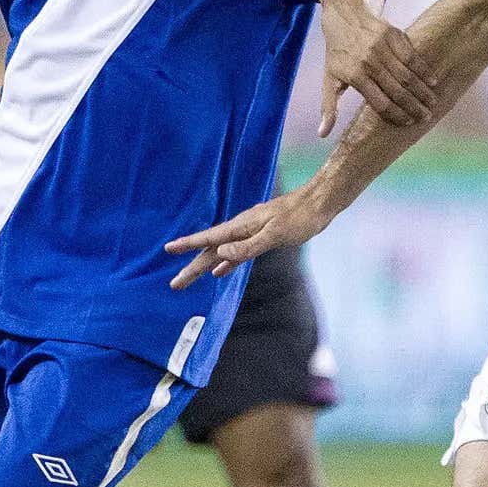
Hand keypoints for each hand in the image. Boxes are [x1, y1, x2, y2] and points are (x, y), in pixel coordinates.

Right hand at [165, 187, 328, 289]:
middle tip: (175, 285)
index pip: (209, 239)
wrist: (319, 202)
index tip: (168, 250)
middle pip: (211, 251)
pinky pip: (237, 253)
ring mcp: (250, 233)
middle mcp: (242, 229)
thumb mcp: (275, 235)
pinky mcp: (261, 237)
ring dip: (205, 266)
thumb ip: (248, 246)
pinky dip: (226, 263)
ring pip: (222, 252)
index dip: (188, 246)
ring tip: (188, 278)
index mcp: (242, 227)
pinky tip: (220, 271)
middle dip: (192, 267)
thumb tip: (220, 255)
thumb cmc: (300, 217)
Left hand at [319, 0, 436, 135]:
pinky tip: (432, 81)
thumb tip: (322, 134)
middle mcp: (369, 62)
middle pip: (397, 91)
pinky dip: (423, 70)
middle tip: (425, 117)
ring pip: (407, 75)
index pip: (380, 102)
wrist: (343, 14)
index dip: (396, 115)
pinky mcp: (393, 35)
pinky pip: (412, 56)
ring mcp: (382, 48)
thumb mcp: (328, 79)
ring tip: (432, 103)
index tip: (407, 122)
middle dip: (413, 107)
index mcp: (355, 76)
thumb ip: (329, 107)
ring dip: (422, 91)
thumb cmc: (337, 51)